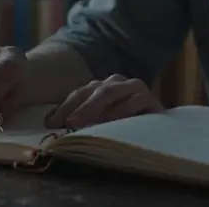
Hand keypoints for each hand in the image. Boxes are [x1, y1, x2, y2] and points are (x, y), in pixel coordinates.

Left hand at [44, 74, 162, 128]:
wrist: (160, 126)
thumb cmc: (125, 124)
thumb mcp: (100, 120)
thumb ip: (80, 118)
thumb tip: (49, 123)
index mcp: (102, 86)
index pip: (79, 93)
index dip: (64, 107)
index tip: (49, 123)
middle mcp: (116, 83)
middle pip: (93, 91)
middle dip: (77, 107)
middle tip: (66, 123)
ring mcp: (134, 88)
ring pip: (110, 92)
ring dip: (94, 107)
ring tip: (81, 122)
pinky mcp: (150, 98)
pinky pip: (135, 101)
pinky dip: (122, 111)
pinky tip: (112, 120)